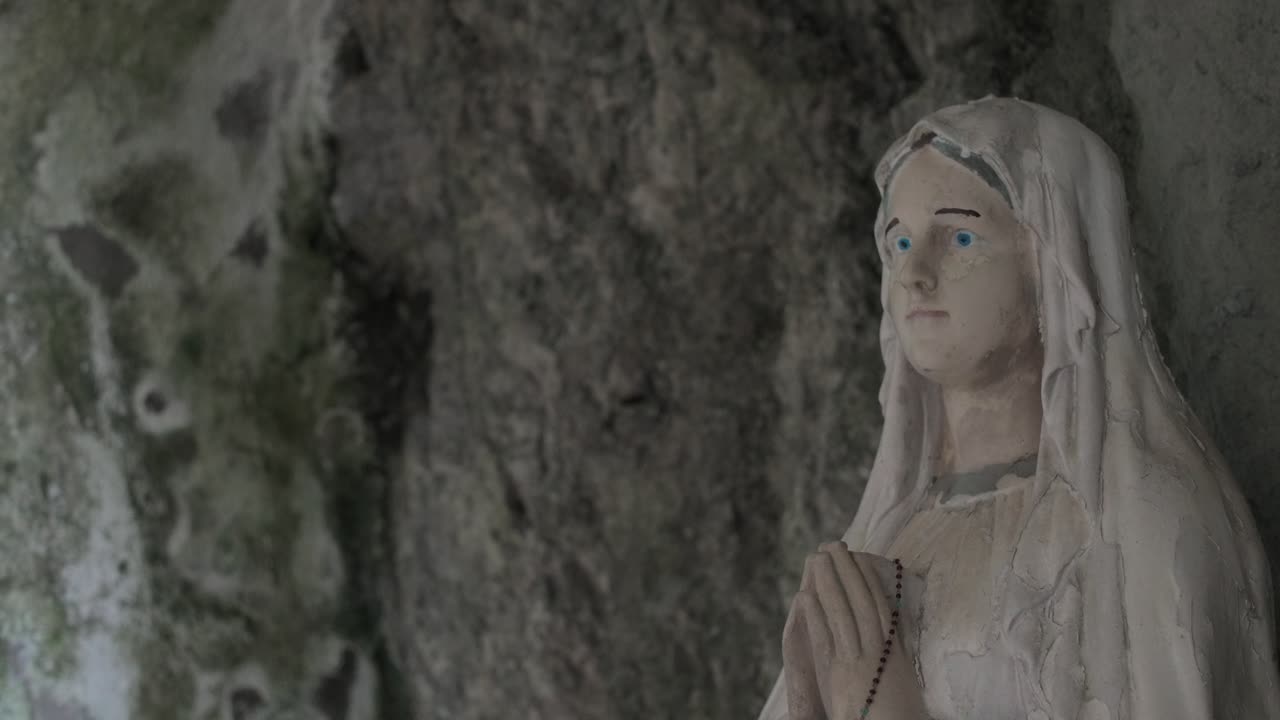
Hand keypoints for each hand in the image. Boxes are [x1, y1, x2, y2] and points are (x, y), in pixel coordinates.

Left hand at [786, 542, 925, 719]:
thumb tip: (890, 643)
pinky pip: (827, 637)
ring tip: (817, 557)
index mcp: (896, 652)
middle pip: (862, 601)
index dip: (867, 579)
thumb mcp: (901, 681)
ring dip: (829, 581)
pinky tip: (805, 594)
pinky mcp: (843, 674)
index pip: (880, 606)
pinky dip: (816, 613)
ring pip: (843, 612)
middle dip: (847, 570)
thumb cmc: (900, 717)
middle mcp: (881, 651)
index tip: (858, 558)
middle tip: (833, 544)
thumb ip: (892, 659)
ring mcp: (862, 660)